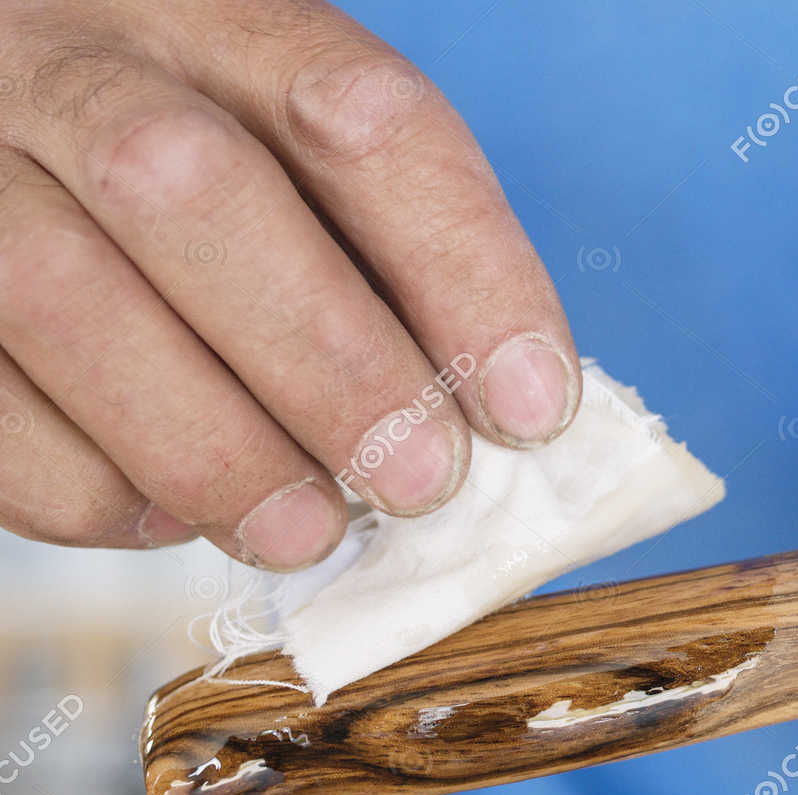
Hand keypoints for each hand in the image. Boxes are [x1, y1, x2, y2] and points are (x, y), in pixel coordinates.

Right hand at [0, 1, 577, 567]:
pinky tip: (173, 510)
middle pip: (187, 189)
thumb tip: (502, 423)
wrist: (11, 156)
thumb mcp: (296, 169)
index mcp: (210, 16)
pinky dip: (91, 486)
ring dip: (212, 447)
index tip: (534, 407)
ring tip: (306, 528)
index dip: (463, 269)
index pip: (359, 115)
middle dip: (328, 363)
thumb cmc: (208, 197)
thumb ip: (387, 266)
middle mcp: (65, 60)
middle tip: (419, 482)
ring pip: (57, 297)